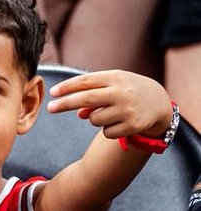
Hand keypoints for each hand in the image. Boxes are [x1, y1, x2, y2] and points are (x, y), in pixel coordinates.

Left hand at [47, 69, 172, 139]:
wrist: (159, 102)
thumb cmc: (128, 91)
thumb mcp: (113, 86)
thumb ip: (94, 94)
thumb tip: (77, 112)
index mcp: (116, 77)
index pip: (86, 81)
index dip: (67, 87)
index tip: (52, 92)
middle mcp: (121, 93)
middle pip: (86, 99)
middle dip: (65, 104)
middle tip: (49, 108)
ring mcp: (127, 110)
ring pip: (93, 119)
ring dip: (93, 119)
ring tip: (109, 113)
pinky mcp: (132, 126)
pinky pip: (106, 132)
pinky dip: (107, 130)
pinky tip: (119, 122)